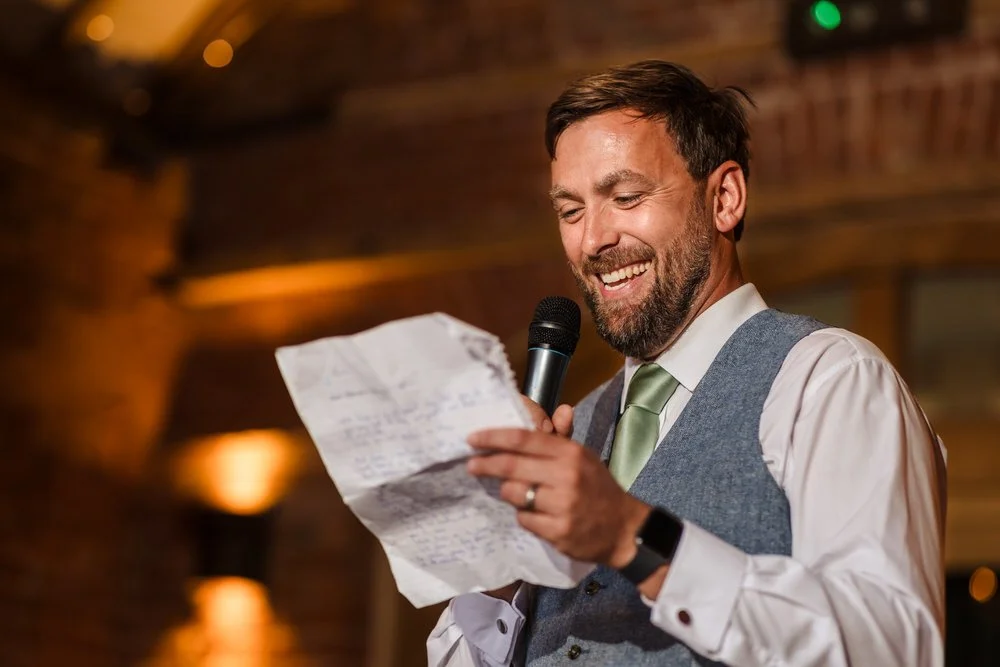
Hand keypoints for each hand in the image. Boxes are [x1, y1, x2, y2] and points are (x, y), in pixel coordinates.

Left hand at [467, 406, 650, 567]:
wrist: (624, 529)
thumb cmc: (598, 488)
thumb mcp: (584, 458)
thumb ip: (563, 438)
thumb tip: (561, 410)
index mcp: (570, 453)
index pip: (523, 439)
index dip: (493, 437)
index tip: (473, 438)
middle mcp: (566, 476)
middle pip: (512, 465)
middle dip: (486, 464)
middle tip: (471, 465)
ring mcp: (562, 505)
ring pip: (514, 493)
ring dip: (508, 492)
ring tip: (516, 493)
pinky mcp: (559, 532)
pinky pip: (524, 519)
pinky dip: (525, 516)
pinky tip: (536, 514)